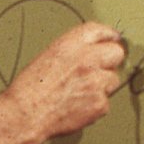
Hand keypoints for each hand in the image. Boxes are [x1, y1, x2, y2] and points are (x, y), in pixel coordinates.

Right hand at [5, 21, 125, 139]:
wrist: (26, 113)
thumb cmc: (30, 88)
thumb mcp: (49, 55)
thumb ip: (73, 50)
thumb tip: (92, 50)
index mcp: (70, 44)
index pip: (99, 30)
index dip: (108, 35)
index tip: (112, 38)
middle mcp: (87, 59)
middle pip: (116, 53)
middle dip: (110, 61)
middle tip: (98, 70)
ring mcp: (96, 82)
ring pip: (113, 80)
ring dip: (102, 86)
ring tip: (79, 92)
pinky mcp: (100, 103)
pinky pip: (106, 102)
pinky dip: (95, 105)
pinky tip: (78, 105)